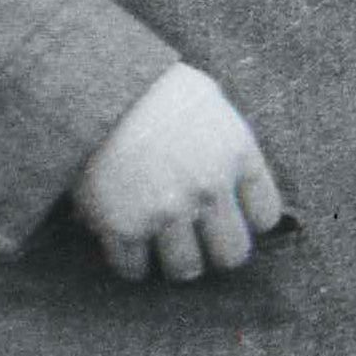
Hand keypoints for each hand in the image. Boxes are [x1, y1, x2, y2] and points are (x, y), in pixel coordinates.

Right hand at [67, 62, 290, 282]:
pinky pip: (133, 268)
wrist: (90, 86)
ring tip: (160, 248)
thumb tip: (232, 177)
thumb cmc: (149, 87)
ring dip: (174, 262)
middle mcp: (210, 189)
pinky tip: (126, 247)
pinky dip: (130, 264)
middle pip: (232, 253)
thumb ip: (226, 143)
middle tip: (198, 243)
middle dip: (216, 251)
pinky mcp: (123, 225)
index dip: (247, 220)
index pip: (265, 216)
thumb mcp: (209, 104)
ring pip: (186, 269)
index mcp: (238, 155)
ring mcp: (168, 211)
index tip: (229, 216)